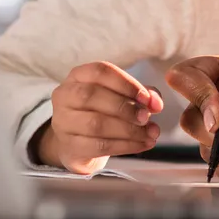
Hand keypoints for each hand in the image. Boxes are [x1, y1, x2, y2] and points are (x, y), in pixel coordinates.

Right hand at [37, 61, 163, 173]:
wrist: (78, 142)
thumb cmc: (102, 111)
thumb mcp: (121, 96)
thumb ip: (142, 94)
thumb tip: (156, 102)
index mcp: (78, 76)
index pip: (100, 71)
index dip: (125, 83)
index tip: (146, 97)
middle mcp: (65, 96)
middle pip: (92, 96)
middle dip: (125, 107)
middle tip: (146, 117)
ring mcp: (63, 122)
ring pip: (95, 124)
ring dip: (128, 130)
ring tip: (150, 134)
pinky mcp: (69, 146)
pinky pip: (99, 146)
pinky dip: (125, 146)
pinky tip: (142, 144)